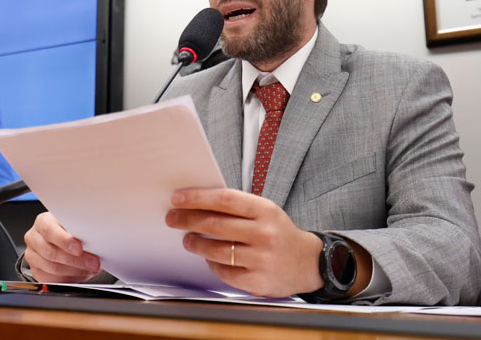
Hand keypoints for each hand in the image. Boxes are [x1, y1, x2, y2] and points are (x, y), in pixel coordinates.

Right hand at [23, 212, 102, 282]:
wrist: (61, 241)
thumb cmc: (68, 231)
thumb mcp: (74, 225)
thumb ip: (78, 230)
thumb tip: (93, 239)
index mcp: (42, 222)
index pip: (49, 230)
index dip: (64, 240)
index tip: (79, 248)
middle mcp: (34, 238)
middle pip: (51, 252)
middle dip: (75, 260)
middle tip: (93, 262)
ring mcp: (32, 256)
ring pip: (52, 268)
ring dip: (75, 271)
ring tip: (89, 268)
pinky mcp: (36, 271)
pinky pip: (52, 280)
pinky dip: (69, 279)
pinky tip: (80, 274)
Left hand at [165, 188, 322, 297]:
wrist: (308, 262)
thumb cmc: (279, 233)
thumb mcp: (266, 211)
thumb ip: (237, 207)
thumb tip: (198, 203)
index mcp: (266, 211)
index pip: (224, 199)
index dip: (197, 198)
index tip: (178, 198)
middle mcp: (264, 234)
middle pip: (215, 224)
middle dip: (188, 220)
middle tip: (173, 218)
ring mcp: (261, 259)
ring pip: (216, 250)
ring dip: (195, 243)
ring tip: (188, 239)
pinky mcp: (257, 281)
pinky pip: (224, 271)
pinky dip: (212, 263)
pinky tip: (208, 257)